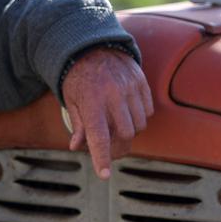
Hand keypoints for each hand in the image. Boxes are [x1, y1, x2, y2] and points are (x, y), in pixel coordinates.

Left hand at [61, 48, 152, 178]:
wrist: (93, 47)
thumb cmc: (79, 79)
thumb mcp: (71, 100)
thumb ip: (78, 124)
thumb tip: (77, 147)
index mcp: (91, 101)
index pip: (98, 135)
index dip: (101, 156)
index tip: (103, 174)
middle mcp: (113, 94)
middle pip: (126, 134)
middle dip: (119, 145)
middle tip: (110, 147)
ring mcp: (130, 87)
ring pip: (139, 124)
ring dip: (130, 130)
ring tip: (117, 123)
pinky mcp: (141, 83)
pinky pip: (148, 111)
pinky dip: (140, 117)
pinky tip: (127, 110)